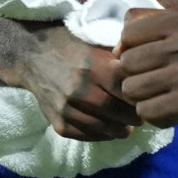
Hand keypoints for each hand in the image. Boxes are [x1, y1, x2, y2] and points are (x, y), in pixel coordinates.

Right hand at [14, 24, 141, 141]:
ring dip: (120, 130)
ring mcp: (67, 108)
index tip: (147, 97)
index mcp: (93, 65)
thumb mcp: (94, 41)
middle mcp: (79, 89)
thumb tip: (145, 68)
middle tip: (142, 116)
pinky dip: (102, 135)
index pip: (126, 88)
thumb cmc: (69, 44)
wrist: (30, 55)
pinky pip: (86, 135)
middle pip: (117, 111)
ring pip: (103, 128)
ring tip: (127, 126)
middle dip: (134, 117)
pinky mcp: (58, 122)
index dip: (140, 95)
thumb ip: (118, 56)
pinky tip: (108, 129)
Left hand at [116, 8, 177, 133]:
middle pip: (127, 62)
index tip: (146, 63)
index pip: (129, 31)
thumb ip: (162, 27)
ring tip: (163, 99)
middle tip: (154, 86)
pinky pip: (147, 111)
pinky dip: (155, 116)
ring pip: (132, 89)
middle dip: (135, 77)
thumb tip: (117, 44)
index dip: (131, 50)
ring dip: (143, 99)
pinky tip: (172, 113)